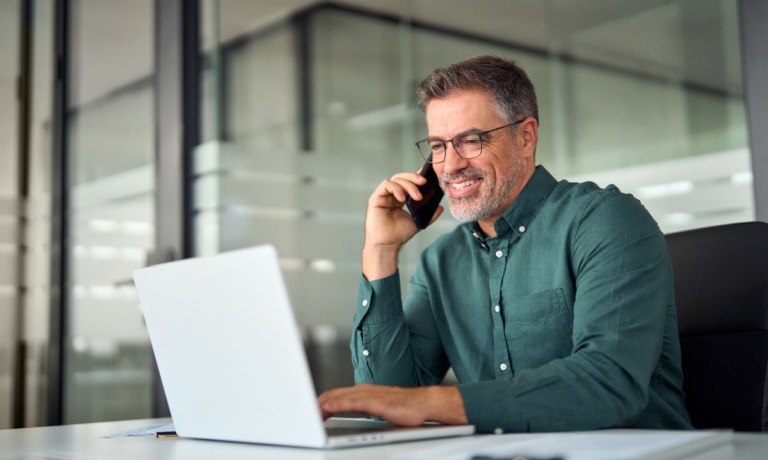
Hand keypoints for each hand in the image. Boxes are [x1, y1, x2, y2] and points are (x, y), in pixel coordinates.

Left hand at [317, 384, 466, 426]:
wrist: (424, 404)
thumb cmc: (405, 408)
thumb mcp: (378, 409)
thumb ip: (363, 410)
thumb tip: (349, 416)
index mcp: (362, 391)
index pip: (334, 395)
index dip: (318, 403)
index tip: (307, 412)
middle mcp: (362, 390)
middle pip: (330, 395)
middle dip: (314, 404)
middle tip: (302, 416)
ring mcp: (367, 395)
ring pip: (336, 397)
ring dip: (320, 406)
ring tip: (308, 415)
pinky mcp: (374, 402)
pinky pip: (349, 403)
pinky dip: (335, 405)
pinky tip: (326, 410)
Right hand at [363, 172, 443, 279]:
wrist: (387, 245)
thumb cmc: (399, 235)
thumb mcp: (418, 222)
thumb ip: (429, 215)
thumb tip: (440, 207)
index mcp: (400, 198)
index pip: (409, 181)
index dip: (418, 176)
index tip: (429, 177)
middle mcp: (391, 195)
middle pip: (402, 177)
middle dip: (414, 177)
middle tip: (424, 183)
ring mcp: (383, 195)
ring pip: (396, 179)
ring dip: (408, 185)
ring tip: (417, 197)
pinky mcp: (376, 198)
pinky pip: (386, 185)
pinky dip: (396, 188)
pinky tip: (403, 198)